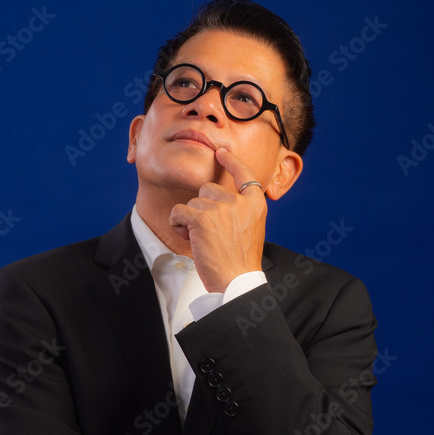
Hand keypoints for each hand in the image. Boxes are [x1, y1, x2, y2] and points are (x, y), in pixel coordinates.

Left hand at [168, 147, 266, 292]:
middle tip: (208, 231)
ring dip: (190, 219)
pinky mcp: (202, 218)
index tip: (220, 152)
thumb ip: (242, 210)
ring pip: (192, 202)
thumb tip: (224, 197)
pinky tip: (189, 238)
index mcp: (256, 204)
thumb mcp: (252, 229)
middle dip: (202, 206)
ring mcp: (221, 208)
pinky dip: (177, 224)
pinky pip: (178, 211)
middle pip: (208, 188)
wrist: (236, 281)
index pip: (244, 173)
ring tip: (202, 239)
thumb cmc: (240, 261)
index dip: (230, 161)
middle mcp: (239, 202)